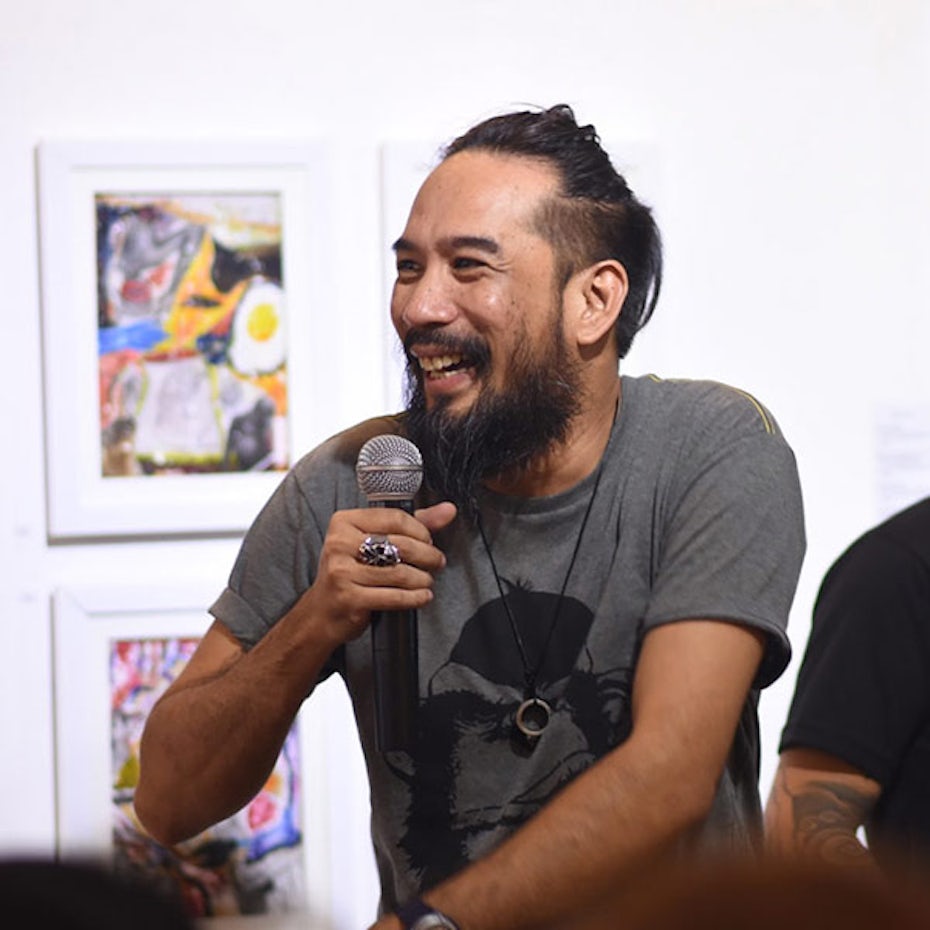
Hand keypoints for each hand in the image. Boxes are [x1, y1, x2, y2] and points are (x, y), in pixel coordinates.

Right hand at [296, 501, 456, 646]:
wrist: (322, 612)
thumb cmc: (351, 572)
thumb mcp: (374, 541)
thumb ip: (412, 524)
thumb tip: (448, 510)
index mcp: (344, 522)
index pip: (395, 518)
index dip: (420, 531)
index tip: (428, 541)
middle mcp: (339, 543)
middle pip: (400, 544)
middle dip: (427, 555)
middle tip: (436, 562)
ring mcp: (342, 571)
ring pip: (399, 572)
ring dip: (422, 579)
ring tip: (426, 581)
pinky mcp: (350, 597)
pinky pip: (394, 596)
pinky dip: (415, 597)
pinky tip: (422, 596)